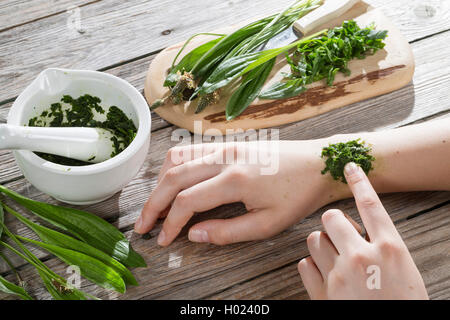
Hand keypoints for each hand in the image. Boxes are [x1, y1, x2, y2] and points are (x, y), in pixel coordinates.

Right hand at [134, 141, 340, 245]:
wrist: (317, 164)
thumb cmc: (298, 195)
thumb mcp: (268, 223)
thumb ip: (228, 231)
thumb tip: (194, 234)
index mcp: (235, 180)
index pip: (187, 201)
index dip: (169, 223)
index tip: (163, 241)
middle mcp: (224, 157)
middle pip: (173, 178)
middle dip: (152, 203)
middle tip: (143, 225)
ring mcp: (224, 146)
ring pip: (177, 159)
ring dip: (160, 182)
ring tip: (155, 204)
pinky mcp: (228, 143)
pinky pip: (190, 150)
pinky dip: (174, 166)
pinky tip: (173, 181)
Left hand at [298, 162, 428, 299]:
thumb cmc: (402, 304)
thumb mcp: (404, 272)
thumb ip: (382, 247)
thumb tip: (361, 231)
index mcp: (391, 249)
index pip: (371, 204)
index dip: (359, 181)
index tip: (349, 165)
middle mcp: (363, 257)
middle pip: (331, 217)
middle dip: (334, 224)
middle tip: (342, 237)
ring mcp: (339, 275)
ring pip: (313, 239)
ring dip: (321, 245)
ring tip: (335, 260)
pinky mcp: (321, 293)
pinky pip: (304, 265)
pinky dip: (312, 268)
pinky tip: (325, 278)